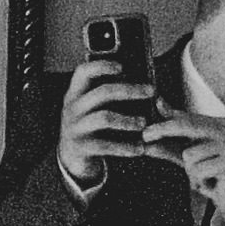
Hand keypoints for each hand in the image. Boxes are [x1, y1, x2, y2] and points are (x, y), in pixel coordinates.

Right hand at [55, 61, 158, 191]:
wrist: (73, 158)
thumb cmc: (91, 128)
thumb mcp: (94, 109)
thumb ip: (109, 96)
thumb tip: (141, 83)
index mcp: (75, 94)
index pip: (83, 72)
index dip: (101, 66)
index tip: (122, 66)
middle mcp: (72, 109)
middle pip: (102, 92)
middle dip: (130, 90)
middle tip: (152, 91)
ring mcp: (74, 128)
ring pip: (104, 118)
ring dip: (127, 120)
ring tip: (144, 123)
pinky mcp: (80, 147)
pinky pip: (105, 145)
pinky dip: (125, 147)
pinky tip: (139, 149)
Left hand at [151, 105, 224, 225]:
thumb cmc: (211, 174)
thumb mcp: (189, 155)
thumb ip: (173, 138)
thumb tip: (155, 117)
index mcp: (221, 124)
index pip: (188, 119)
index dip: (164, 124)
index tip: (144, 131)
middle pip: (187, 126)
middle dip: (164, 131)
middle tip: (145, 137)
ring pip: (189, 154)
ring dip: (190, 170)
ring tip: (204, 176)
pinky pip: (199, 170)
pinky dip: (199, 181)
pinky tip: (211, 184)